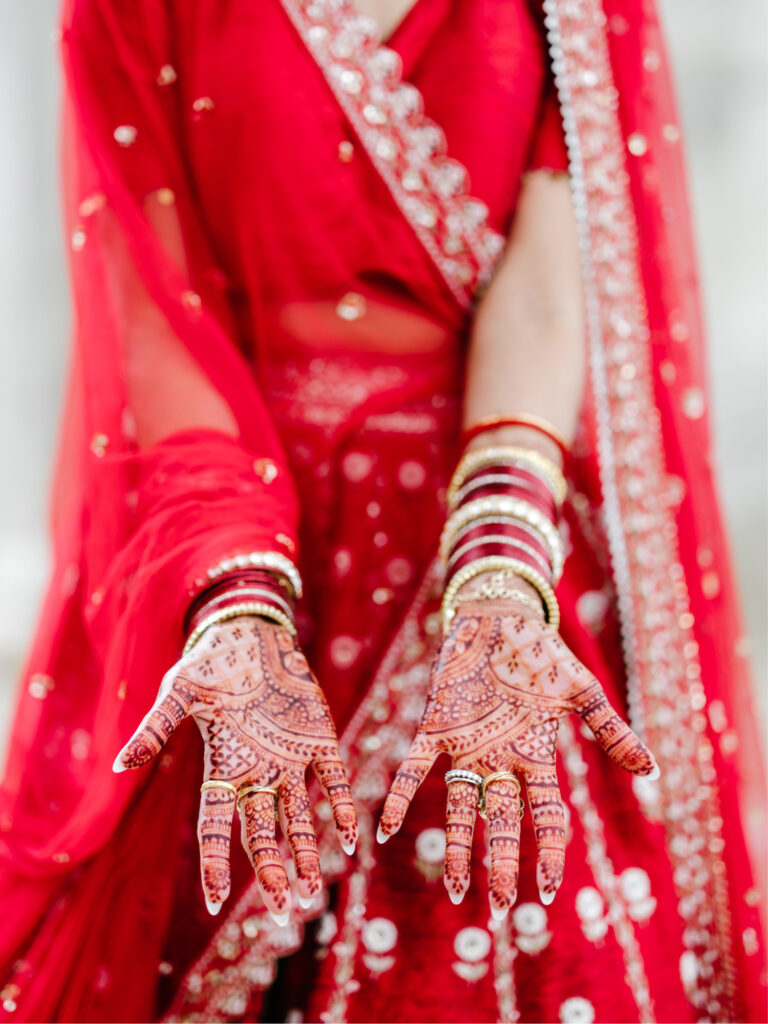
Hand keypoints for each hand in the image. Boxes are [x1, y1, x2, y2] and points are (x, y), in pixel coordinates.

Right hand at [114, 616, 356, 921]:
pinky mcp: (319, 739)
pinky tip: (351, 840)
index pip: (215, 826)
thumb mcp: (179, 693)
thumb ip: (156, 729)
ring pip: (297, 818)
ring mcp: (290, 759)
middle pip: (260, 833)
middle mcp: (257, 772)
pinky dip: (342, 807)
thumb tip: (119, 764)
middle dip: (269, 871)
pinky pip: (333, 780)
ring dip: (305, 853)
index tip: (215, 899)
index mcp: (223, 767)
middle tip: (281, 910)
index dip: (214, 862)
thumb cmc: (210, 662)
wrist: (251, 634)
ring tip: (312, 893)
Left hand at [377, 600, 656, 917]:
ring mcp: (466, 746)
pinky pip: (413, 766)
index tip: (548, 891)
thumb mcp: (580, 690)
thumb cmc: (541, 653)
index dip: (549, 853)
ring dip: (458, 845)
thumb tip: (653, 769)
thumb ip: (610, 730)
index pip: (546, 816)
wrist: (500, 616)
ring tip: (456, 890)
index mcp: (535, 755)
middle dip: (501, 863)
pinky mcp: (435, 726)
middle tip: (498, 908)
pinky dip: (398, 796)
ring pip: (459, 805)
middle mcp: (499, 759)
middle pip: (502, 820)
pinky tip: (384, 830)